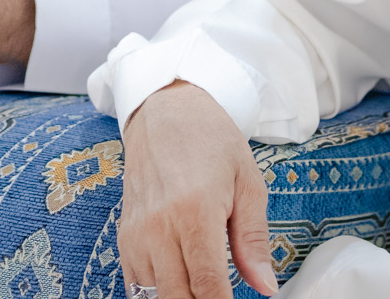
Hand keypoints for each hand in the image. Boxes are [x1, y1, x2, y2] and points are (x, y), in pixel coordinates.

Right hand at [118, 82, 276, 298]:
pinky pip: (136, 284)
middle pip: (177, 298)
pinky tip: (179, 287)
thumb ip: (254, 240)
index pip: (208, 286)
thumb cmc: (210, 139)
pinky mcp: (124, 236)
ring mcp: (137, 234)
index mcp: (195, 212)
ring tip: (203, 293)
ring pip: (154, 296)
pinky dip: (157, 293)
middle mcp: (159, 227)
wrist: (165, 110)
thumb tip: (265, 286)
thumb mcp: (247, 183)